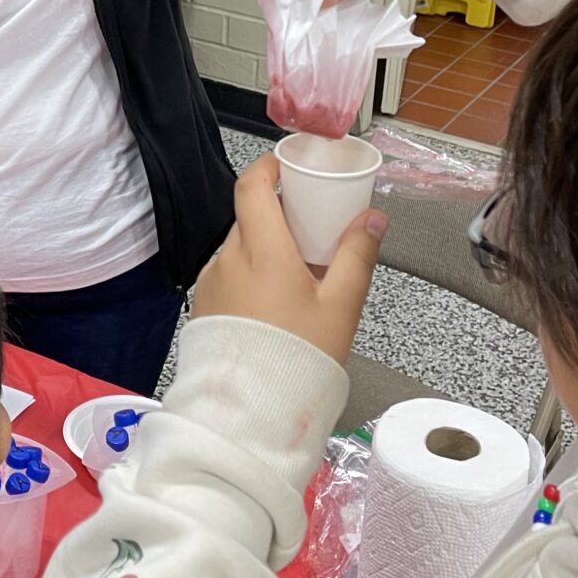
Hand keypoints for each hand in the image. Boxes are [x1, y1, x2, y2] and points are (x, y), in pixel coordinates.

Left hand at [192, 154, 386, 363]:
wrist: (251, 411)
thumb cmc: (297, 356)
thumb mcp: (340, 306)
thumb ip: (357, 256)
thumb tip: (373, 219)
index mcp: (260, 249)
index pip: (251, 185)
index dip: (268, 167)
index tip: (288, 167)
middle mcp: (228, 259)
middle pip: (250, 218)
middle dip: (278, 216)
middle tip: (311, 231)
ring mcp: (211, 283)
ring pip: (239, 249)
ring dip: (264, 250)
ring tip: (298, 275)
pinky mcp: (204, 307)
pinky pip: (228, 276)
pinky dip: (250, 276)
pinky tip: (275, 303)